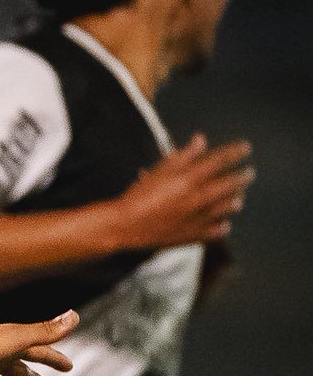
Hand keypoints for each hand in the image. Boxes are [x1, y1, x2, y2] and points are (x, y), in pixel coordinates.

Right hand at [109, 133, 252, 249]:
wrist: (127, 225)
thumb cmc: (139, 195)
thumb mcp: (158, 170)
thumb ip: (183, 155)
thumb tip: (200, 140)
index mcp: (190, 179)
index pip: (221, 160)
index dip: (236, 152)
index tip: (245, 148)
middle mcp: (200, 198)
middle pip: (231, 183)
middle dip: (243, 176)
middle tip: (249, 172)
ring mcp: (201, 218)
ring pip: (230, 207)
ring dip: (236, 199)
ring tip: (238, 195)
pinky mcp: (197, 235)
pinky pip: (219, 230)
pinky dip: (223, 224)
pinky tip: (223, 222)